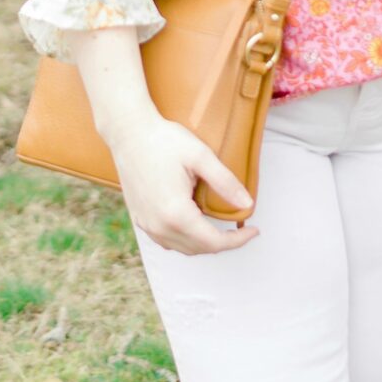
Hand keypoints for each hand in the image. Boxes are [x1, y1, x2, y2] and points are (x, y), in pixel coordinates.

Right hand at [106, 109, 261, 255]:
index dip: (237, 240)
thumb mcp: (200, 156)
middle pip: (199, 249)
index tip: (253, 230)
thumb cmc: (163, 140)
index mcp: (176, 213)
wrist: (128, 132)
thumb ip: (225, 183)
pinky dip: (185, 239)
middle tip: (241, 229)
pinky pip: (166, 240)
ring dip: (204, 243)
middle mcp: (159, 226)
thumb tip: (247, 204)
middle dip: (223, 242)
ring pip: (181, 248)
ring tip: (221, 227)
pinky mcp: (139, 218)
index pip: (213, 242)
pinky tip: (194, 224)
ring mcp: (146, 224)